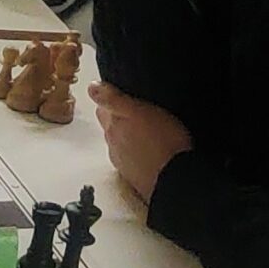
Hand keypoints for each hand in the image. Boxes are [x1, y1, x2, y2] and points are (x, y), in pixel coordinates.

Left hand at [91, 82, 193, 207]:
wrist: (177, 179)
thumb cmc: (163, 141)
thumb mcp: (139, 111)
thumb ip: (113, 99)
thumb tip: (91, 87)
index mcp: (113, 127)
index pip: (102, 108)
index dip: (110, 99)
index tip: (121, 94)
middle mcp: (113, 145)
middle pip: (110, 127)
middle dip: (118, 119)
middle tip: (136, 112)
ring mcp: (123, 162)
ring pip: (120, 144)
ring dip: (128, 138)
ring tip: (146, 133)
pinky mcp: (135, 177)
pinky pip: (132, 160)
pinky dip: (137, 155)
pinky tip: (150, 153)